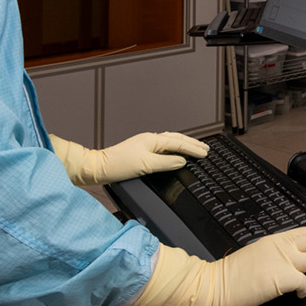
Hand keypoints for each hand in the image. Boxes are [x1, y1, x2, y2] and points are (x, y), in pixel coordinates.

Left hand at [49, 132, 207, 185]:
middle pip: (176, 139)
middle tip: (206, 148)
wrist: (99, 167)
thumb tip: (181, 161)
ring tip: (195, 147)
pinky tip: (174, 151)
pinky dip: (174, 147)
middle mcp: (150, 139)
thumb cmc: (119, 165)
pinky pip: (164, 145)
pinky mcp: (141, 150)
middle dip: (192, 144)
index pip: (178, 143)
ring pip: (170, 141)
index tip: (205, 153)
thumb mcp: (146, 166)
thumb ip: (166, 163)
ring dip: (184, 144)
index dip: (193, 148)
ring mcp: (145, 144)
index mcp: (153, 140)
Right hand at [129, 228, 305, 305]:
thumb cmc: (230, 275)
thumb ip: (273, 254)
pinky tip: (303, 295)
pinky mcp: (281, 278)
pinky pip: (304, 282)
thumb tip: (290, 262)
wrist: (214, 285)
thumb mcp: (255, 255)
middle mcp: (280, 246)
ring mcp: (282, 261)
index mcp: (274, 239)